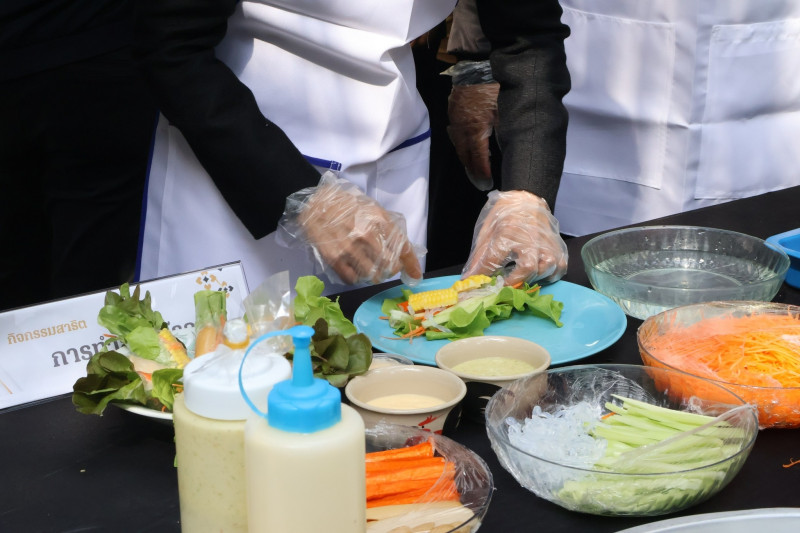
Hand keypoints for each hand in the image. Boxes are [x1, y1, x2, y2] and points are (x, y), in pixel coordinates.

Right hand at [297, 178, 421, 284]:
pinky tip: (355, 270)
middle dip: (391, 270)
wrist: (315, 203)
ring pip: (373, 275)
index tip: (415, 274)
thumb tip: (403, 249)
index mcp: (379, 220)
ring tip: (371, 270)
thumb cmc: (346, 204)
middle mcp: (367, 235)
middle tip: (387, 267)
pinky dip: (357, 278)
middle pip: (390, 266)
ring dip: (375, 276)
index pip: (403, 247)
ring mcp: (350, 248)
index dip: (411, 264)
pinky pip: (353, 279)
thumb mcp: (371, 208)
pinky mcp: (334, 258)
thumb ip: (387, 227)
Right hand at [447, 82, 499, 190]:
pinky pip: (454, 132)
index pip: (478, 157)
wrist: (477, 64)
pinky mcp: (452, 109)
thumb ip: (502, 131)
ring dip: (465, 158)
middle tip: (479, 181)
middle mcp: (462, 127)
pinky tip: (466, 147)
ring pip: (458, 144)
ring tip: (473, 168)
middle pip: (465, 154)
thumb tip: (506, 148)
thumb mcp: (505, 110)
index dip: (482, 171)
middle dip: (472, 169)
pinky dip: (461, 143)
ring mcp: (455, 118)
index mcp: (476, 129)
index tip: (487, 182)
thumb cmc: (495, 86)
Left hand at [462, 190, 567, 284]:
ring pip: (545, 269)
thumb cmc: (505, 216)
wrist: (527, 199)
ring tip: (521, 277)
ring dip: (531, 278)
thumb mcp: (487, 232)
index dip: (485, 276)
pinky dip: (549, 275)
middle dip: (514, 282)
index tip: (481, 285)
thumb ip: (479, 257)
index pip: (494, 260)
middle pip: (527, 268)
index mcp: (508, 232)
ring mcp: (546, 242)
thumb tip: (470, 278)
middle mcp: (530, 238)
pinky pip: (558, 268)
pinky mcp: (558, 246)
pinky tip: (538, 273)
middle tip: (504, 285)